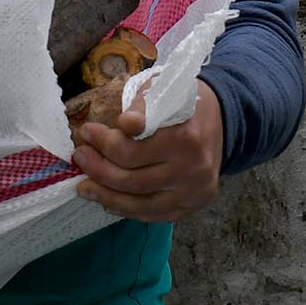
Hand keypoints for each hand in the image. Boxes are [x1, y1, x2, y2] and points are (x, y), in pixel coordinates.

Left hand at [71, 82, 223, 223]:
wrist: (225, 119)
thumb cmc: (186, 102)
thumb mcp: (164, 90)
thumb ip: (142, 106)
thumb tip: (124, 125)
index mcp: (185, 138)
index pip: (130, 151)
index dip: (102, 143)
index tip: (86, 132)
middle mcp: (192, 169)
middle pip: (131, 180)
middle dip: (97, 169)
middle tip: (80, 157)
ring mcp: (193, 192)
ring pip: (139, 203)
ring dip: (105, 196)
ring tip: (85, 186)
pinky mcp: (193, 205)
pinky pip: (153, 215)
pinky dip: (127, 210)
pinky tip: (109, 201)